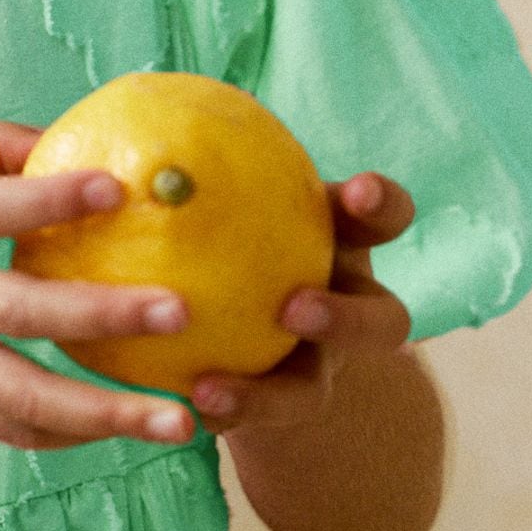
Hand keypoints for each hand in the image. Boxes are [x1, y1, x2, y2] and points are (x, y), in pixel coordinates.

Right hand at [0, 119, 200, 453]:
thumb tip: (67, 141)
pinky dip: (74, 434)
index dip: (45, 198)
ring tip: (178, 420)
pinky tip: (130, 429)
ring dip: (105, 412)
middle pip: (14, 310)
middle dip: (101, 314)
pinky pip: (13, 429)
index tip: (116, 186)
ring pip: (22, 396)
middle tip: (177, 310)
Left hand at [187, 172, 416, 437]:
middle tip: (293, 308)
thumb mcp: (231, 194)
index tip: (358, 190)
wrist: (240, 317)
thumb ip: (208, 168)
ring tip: (208, 388)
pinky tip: (167, 406)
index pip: (384, 218)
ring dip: (267, 394)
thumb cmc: (231, 225)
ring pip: (311, 392)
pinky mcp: (272, 411)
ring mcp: (315, 369)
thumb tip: (148, 108)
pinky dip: (212, 412)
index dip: (382, 204)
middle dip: (347, 318)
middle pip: (383, 323)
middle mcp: (346, 310)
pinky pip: (247, 422)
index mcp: (344, 244)